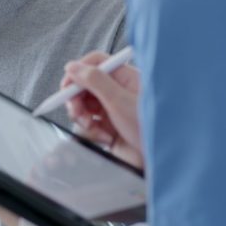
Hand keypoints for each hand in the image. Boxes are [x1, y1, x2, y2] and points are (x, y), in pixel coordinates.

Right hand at [62, 52, 143, 168]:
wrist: (159, 162)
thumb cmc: (150, 130)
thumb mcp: (119, 101)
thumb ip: (94, 80)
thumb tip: (73, 67)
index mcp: (124, 78)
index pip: (95, 63)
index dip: (77, 72)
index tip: (67, 87)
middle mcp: (117, 91)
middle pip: (84, 86)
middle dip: (76, 100)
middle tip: (77, 112)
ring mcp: (112, 110)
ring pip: (83, 106)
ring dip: (83, 118)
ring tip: (93, 128)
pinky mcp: (107, 129)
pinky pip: (88, 125)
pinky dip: (91, 132)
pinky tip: (105, 138)